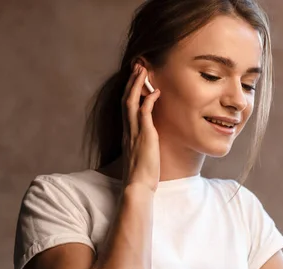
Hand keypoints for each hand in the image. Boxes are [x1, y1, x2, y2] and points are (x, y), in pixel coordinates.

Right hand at [121, 63, 160, 191]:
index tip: (135, 79)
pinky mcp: (144, 136)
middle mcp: (128, 130)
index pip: (126, 108)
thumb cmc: (141, 176)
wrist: (137, 186)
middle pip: (126, 99)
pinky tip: (157, 91)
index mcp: (128, 135)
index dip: (130, 92)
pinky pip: (144, 112)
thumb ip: (142, 147)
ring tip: (142, 70)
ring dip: (137, 84)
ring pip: (131, 102)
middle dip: (131, 82)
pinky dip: (149, 100)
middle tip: (137, 66)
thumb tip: (147, 144)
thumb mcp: (141, 157)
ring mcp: (134, 132)